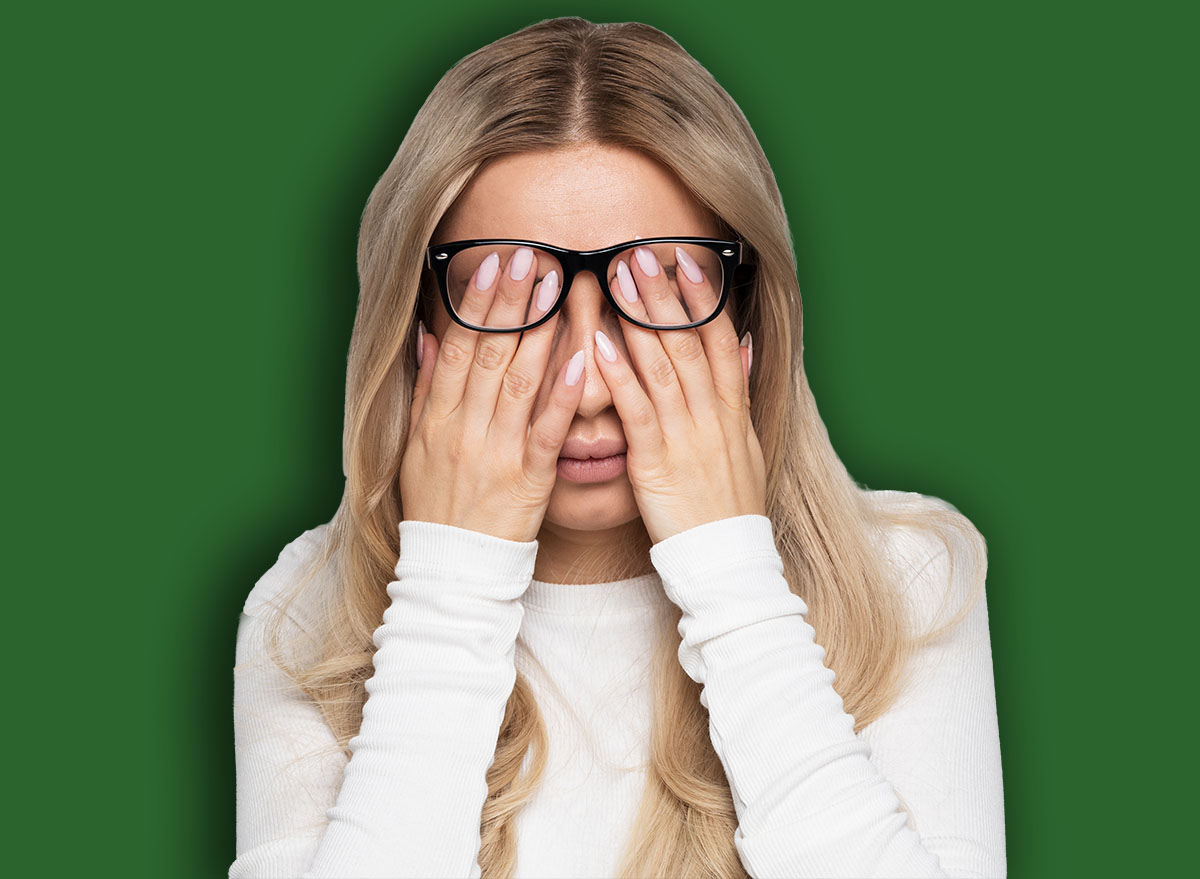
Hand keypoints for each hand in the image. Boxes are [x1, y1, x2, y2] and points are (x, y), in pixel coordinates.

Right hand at [400, 247, 585, 542]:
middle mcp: (462, 429)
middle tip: (530, 256)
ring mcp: (496, 452)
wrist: (451, 569)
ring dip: (538, 331)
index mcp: (435, 419)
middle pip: (488, 354)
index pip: (457, 349)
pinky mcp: (527, 478)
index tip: (492, 265)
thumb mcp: (416, 447)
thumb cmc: (437, 505)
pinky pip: (547, 429)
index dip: (475, 305)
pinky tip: (583, 356)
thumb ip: (426, 391)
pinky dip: (564, 392)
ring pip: (518, 382)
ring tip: (557, 287)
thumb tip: (429, 338)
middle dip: (510, 302)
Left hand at [593, 245, 766, 544]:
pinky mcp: (657, 462)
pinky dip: (620, 375)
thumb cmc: (729, 503)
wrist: (727, 559)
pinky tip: (600, 343)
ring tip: (618, 278)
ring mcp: (687, 436)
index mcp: (732, 409)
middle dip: (665, 294)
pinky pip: (638, 411)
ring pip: (663, 366)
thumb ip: (738, 392)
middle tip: (641, 252)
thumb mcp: (746, 444)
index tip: (689, 259)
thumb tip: (743, 347)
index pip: (720, 339)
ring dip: (640, 318)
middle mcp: (713, 414)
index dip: (705, 297)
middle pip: (690, 341)